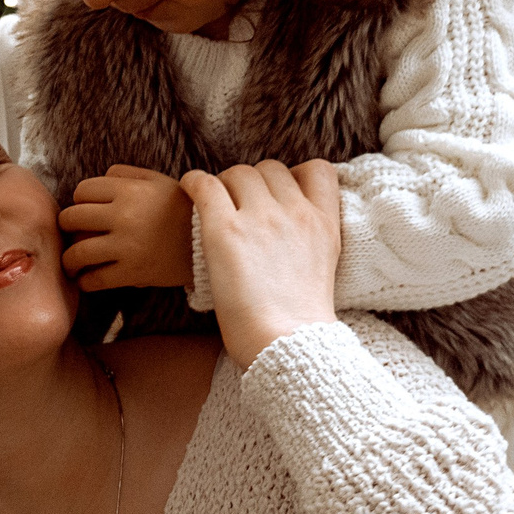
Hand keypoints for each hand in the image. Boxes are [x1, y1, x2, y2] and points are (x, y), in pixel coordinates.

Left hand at [59, 165, 194, 290]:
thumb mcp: (159, 181)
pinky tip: (87, 280)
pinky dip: (85, 282)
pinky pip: (95, 279)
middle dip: (67, 227)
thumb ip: (126, 175)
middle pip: (72, 218)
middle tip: (71, 234)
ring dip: (69, 260)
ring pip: (77, 252)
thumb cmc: (184, 209)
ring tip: (72, 264)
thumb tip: (98, 180)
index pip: (82, 191)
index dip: (80, 200)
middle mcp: (123, 215)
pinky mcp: (132, 272)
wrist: (212, 241)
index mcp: (129, 190)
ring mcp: (126, 246)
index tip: (85, 210)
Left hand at [179, 161, 341, 371]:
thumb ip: (308, 243)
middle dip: (252, 183)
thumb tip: (286, 239)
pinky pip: (206, 185)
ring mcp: (261, 218)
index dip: (295, 175)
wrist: (288, 344)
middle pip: (270, 169)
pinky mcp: (226, 230)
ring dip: (224, 185)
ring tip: (212, 205)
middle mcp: (295, 213)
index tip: (278, 192)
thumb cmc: (299, 325)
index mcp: (325, 224)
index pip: (319, 170)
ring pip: (238, 173)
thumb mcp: (323, 271)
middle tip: (236, 205)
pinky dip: (194, 183)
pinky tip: (188, 190)